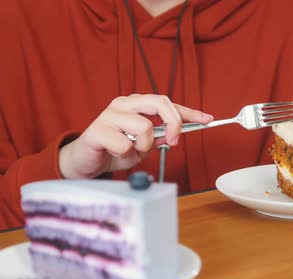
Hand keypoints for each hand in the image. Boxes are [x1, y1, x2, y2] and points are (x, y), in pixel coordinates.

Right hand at [59, 94, 213, 178]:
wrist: (84, 162)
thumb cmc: (112, 151)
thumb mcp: (141, 145)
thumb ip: (157, 137)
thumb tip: (178, 132)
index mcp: (135, 104)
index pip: (167, 102)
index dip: (189, 112)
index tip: (207, 119)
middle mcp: (124, 104)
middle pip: (159, 102)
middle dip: (174, 123)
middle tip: (173, 142)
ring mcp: (109, 114)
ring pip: (144, 127)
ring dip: (143, 146)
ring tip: (131, 152)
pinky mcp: (97, 130)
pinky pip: (125, 145)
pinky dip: (125, 156)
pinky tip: (115, 155)